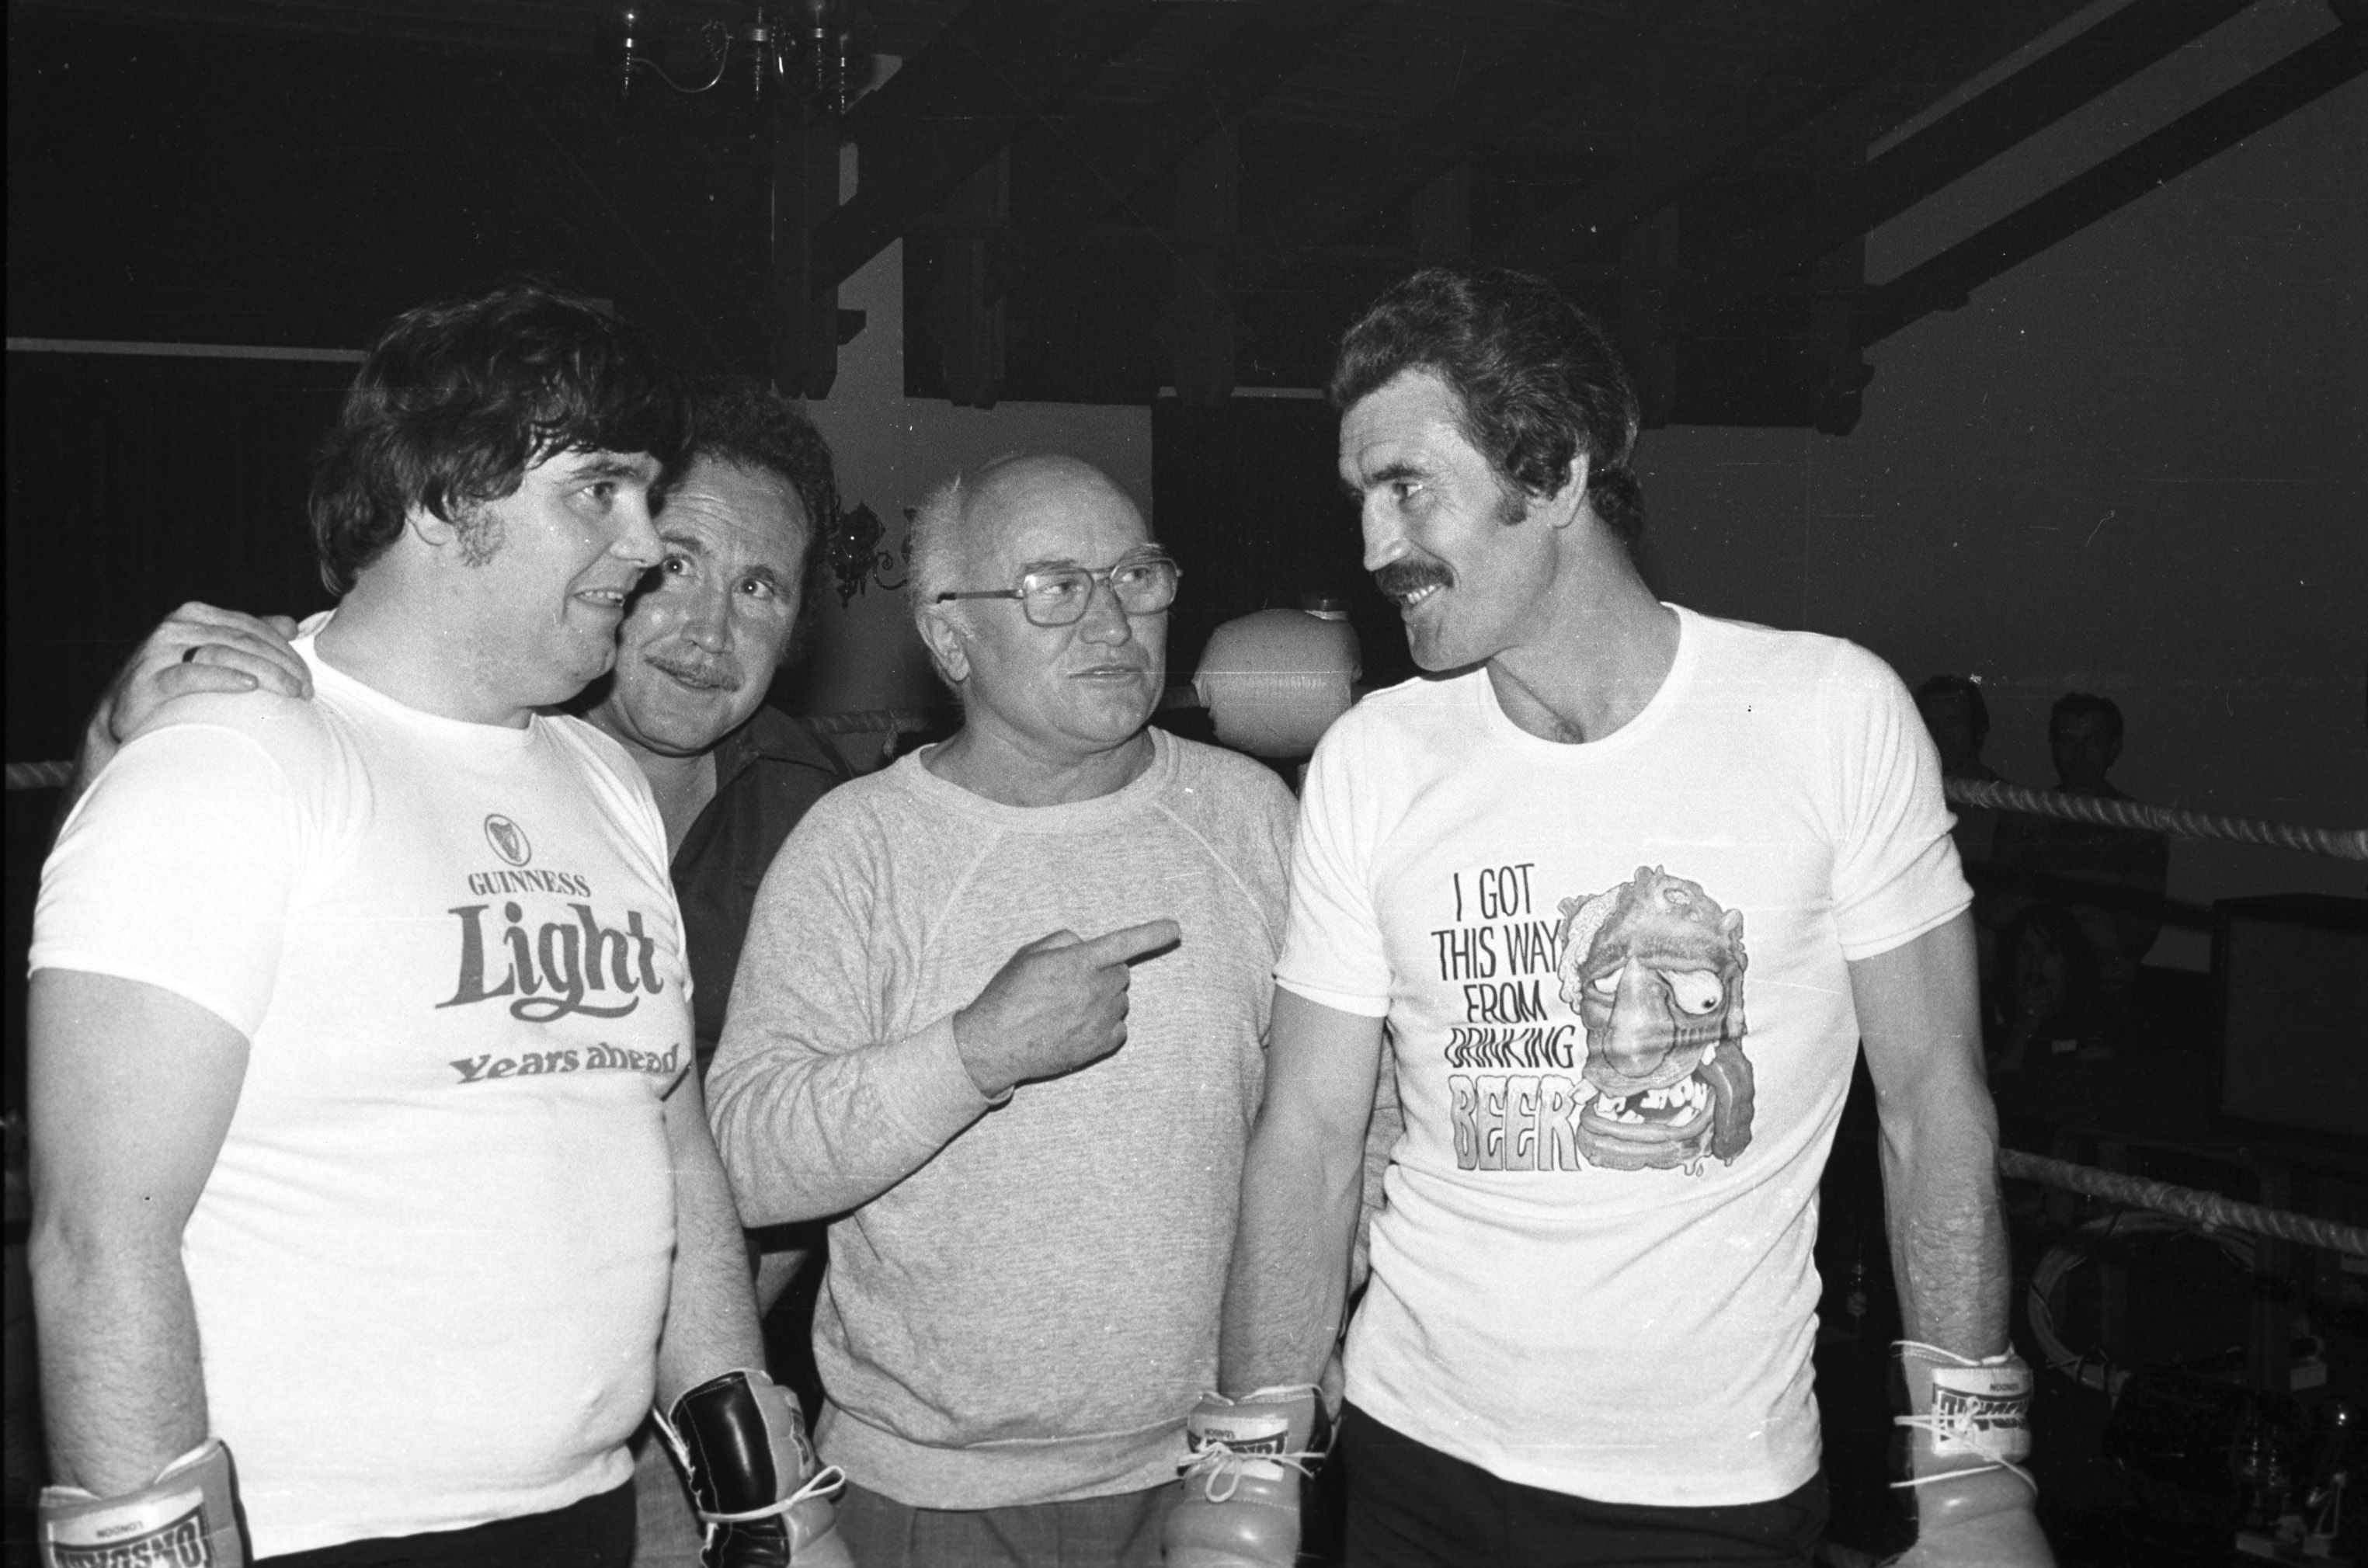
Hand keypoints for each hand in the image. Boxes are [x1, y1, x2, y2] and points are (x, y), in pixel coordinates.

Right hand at [69, 606, 308, 801]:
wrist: (123, 719)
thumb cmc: (177, 687)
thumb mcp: (213, 656)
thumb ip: (249, 638)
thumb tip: (290, 624)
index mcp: (196, 615)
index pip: (253, 627)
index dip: (286, 651)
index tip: (309, 678)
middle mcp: (177, 626)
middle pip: (244, 641)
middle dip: (283, 665)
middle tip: (307, 691)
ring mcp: (160, 650)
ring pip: (226, 654)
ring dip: (266, 673)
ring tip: (291, 692)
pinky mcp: (148, 678)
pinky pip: (193, 675)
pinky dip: (225, 679)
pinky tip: (251, 687)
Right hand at [953, 920, 1180, 1097]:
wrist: (994, 1045)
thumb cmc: (1008, 996)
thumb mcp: (1028, 955)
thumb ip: (1063, 941)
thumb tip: (1085, 945)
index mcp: (1079, 963)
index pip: (1124, 942)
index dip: (1152, 934)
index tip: (1175, 928)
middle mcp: (1095, 990)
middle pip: (1122, 973)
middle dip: (1105, 973)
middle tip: (1073, 982)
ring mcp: (1099, 1020)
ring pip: (1121, 1001)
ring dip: (1104, 999)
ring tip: (1067, 1008)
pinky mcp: (1099, 1046)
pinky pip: (1119, 1029)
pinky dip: (1105, 1025)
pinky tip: (1077, 1027)